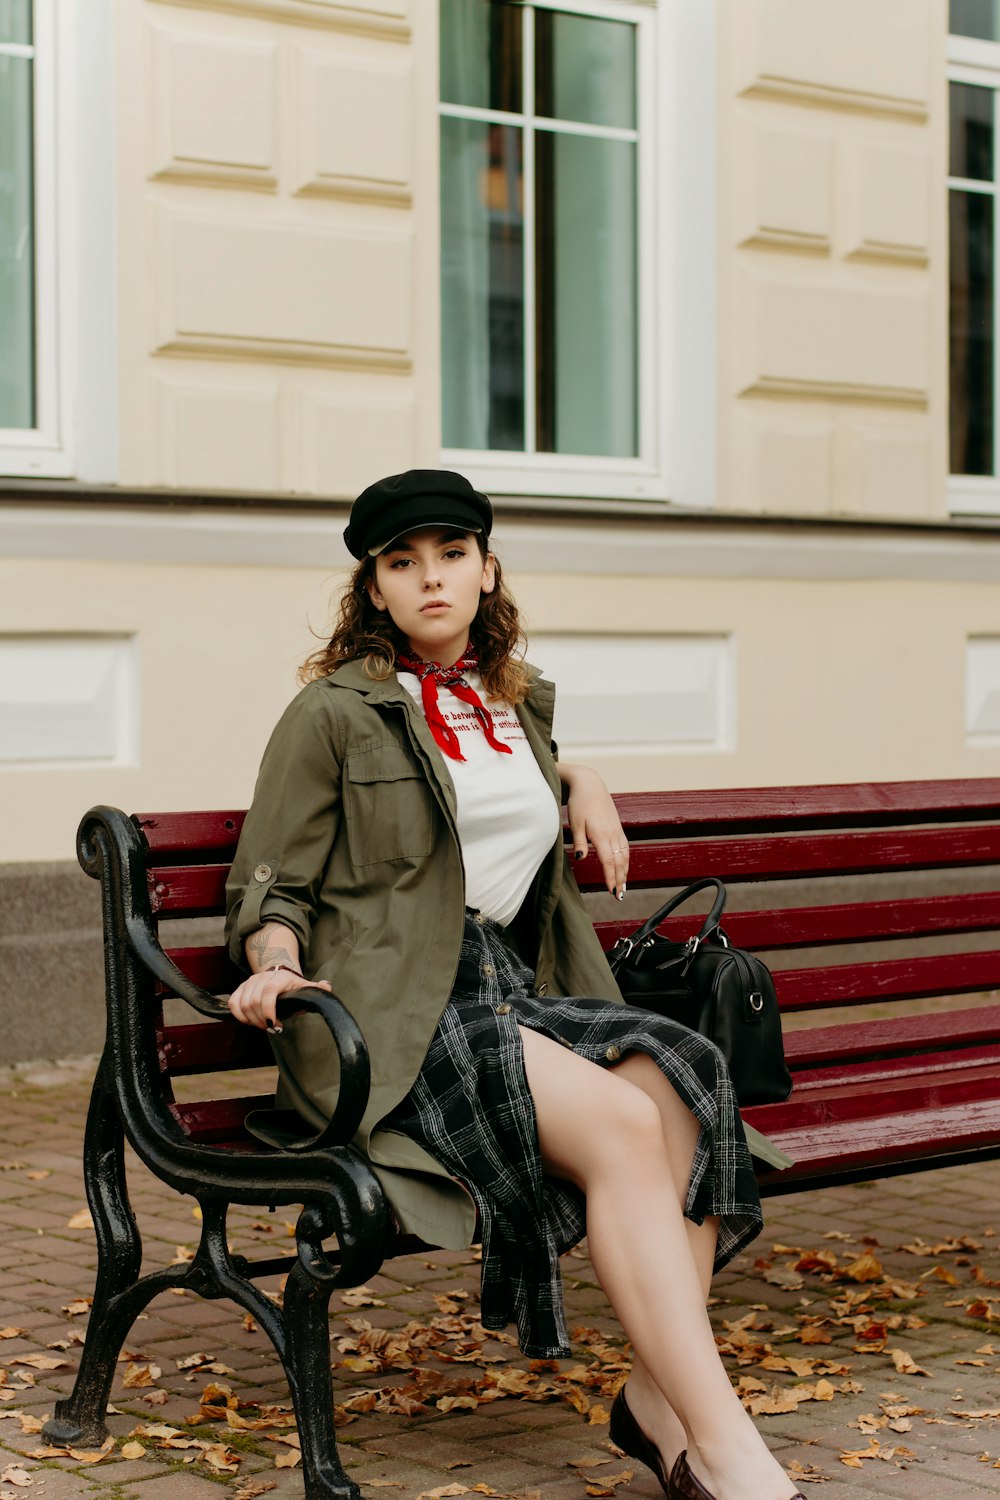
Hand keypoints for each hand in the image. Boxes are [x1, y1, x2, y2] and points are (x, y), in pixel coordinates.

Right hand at [228, 968, 331, 1030]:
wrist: (279, 974)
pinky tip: (250, 1022)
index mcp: (279, 977)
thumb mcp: (305, 987)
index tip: (273, 1026)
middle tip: (271, 1028)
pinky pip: (233, 1003)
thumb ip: (316, 989)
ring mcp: (249, 982)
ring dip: (251, 1020)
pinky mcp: (240, 988)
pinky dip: (239, 1016)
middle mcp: (262, 977)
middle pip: (253, 1001)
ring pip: (242, 1004)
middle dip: (261, 1020)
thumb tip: (327, 987)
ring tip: (263, 1025)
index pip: (268, 992)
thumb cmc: (293, 986)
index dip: (268, 1010)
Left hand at [562, 763, 629, 899]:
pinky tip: (624, 868)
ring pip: (624, 855)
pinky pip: (625, 847)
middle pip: (619, 861)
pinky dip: (625, 860)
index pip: (608, 861)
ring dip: (624, 872)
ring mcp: (617, 830)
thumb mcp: (575, 823)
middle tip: (619, 896)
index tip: (612, 891)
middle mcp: (612, 833)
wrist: (590, 785)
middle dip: (620, 880)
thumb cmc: (579, 803)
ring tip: (623, 887)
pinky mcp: (617, 828)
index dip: (610, 877)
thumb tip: (580, 859)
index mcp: (601, 834)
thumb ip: (579, 842)